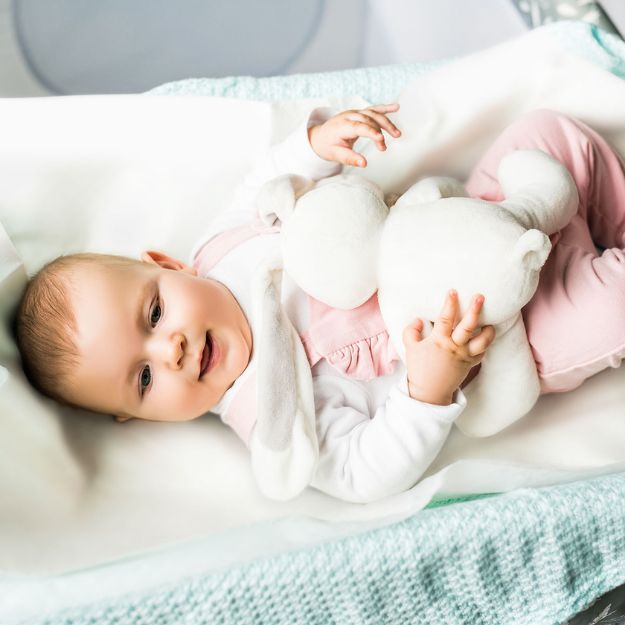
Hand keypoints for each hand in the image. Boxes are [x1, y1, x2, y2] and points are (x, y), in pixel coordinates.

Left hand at [308, 103, 400, 166]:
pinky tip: (396, 107)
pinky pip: (373, 109)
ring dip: (386, 122)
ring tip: (397, 134)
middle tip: (385, 147)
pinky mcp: (359, 113)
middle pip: (368, 118)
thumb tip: (364, 164)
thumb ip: (350, 158)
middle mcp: (349, 116)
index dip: (371, 132)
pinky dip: (385, 108)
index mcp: (341, 126)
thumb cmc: (327, 146)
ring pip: (373, 113)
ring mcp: (354, 113)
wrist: (320, 137)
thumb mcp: (336, 155)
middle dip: (381, 130)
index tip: (381, 140)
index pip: (359, 127)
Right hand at [403, 290, 495, 405]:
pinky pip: (482, 353)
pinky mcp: (470, 364)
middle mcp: (454, 347)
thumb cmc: (419, 368)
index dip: (449, 303)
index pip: (446, 318)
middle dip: (475, 309)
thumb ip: (411, 331)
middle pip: (468, 326)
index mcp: (439, 341)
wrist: (429, 392)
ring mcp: (464, 356)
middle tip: (480, 296)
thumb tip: (419, 319)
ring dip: (488, 331)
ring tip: (490, 323)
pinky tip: (485, 336)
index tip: (453, 291)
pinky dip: (485, 344)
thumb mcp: (410, 348)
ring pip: (481, 341)